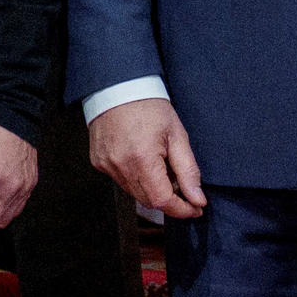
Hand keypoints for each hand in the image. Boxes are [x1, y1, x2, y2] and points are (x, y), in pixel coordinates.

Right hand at [91, 99, 208, 220]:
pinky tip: (143, 161)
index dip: (181, 209)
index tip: (195, 208)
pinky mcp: (99, 162)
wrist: (118, 87)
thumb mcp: (177, 136)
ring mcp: (106, 165)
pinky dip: (136, 179)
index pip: (163, 200)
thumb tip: (197, 199)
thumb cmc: (149, 107)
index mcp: (142, 159)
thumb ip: (188, 171)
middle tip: (183, 187)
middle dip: (169, 200)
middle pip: (148, 201)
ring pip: (134, 193)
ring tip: (162, 168)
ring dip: (152, 190)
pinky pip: (121, 181)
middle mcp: (120, 166)